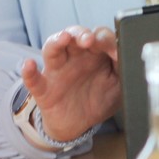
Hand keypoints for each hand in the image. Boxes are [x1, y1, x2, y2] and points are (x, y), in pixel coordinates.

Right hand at [20, 25, 120, 141]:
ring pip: (52, 49)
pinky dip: (29, 72)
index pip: (98, 36)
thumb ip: (124, 70)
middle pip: (74, 35)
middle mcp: (74, 57)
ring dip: (57, 41)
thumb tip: (129, 57)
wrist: (77, 125)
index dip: (106, 40)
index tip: (114, 50)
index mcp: (93, 54)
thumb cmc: (98, 99)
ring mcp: (57, 71)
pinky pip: (34, 79)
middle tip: (89, 40)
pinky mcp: (44, 89)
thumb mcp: (118, 86)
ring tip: (64, 38)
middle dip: (81, 33)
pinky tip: (29, 65)